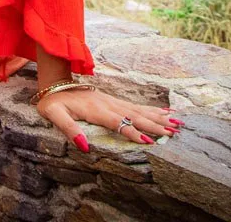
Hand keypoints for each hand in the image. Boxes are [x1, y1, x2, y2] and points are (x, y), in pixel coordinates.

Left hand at [34, 87, 184, 152]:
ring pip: (139, 110)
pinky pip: (136, 106)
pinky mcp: (114, 101)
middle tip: (174, 133)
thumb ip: (68, 129)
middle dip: (154, 125)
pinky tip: (166, 112)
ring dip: (158, 117)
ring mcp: (113, 101)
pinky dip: (152, 109)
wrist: (54, 84)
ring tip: (178, 123)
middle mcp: (108, 104)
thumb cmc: (53, 103)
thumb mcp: (53, 115)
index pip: (117, 122)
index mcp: (95, 110)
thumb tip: (84, 146)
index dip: (131, 132)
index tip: (149, 141)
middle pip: (134, 116)